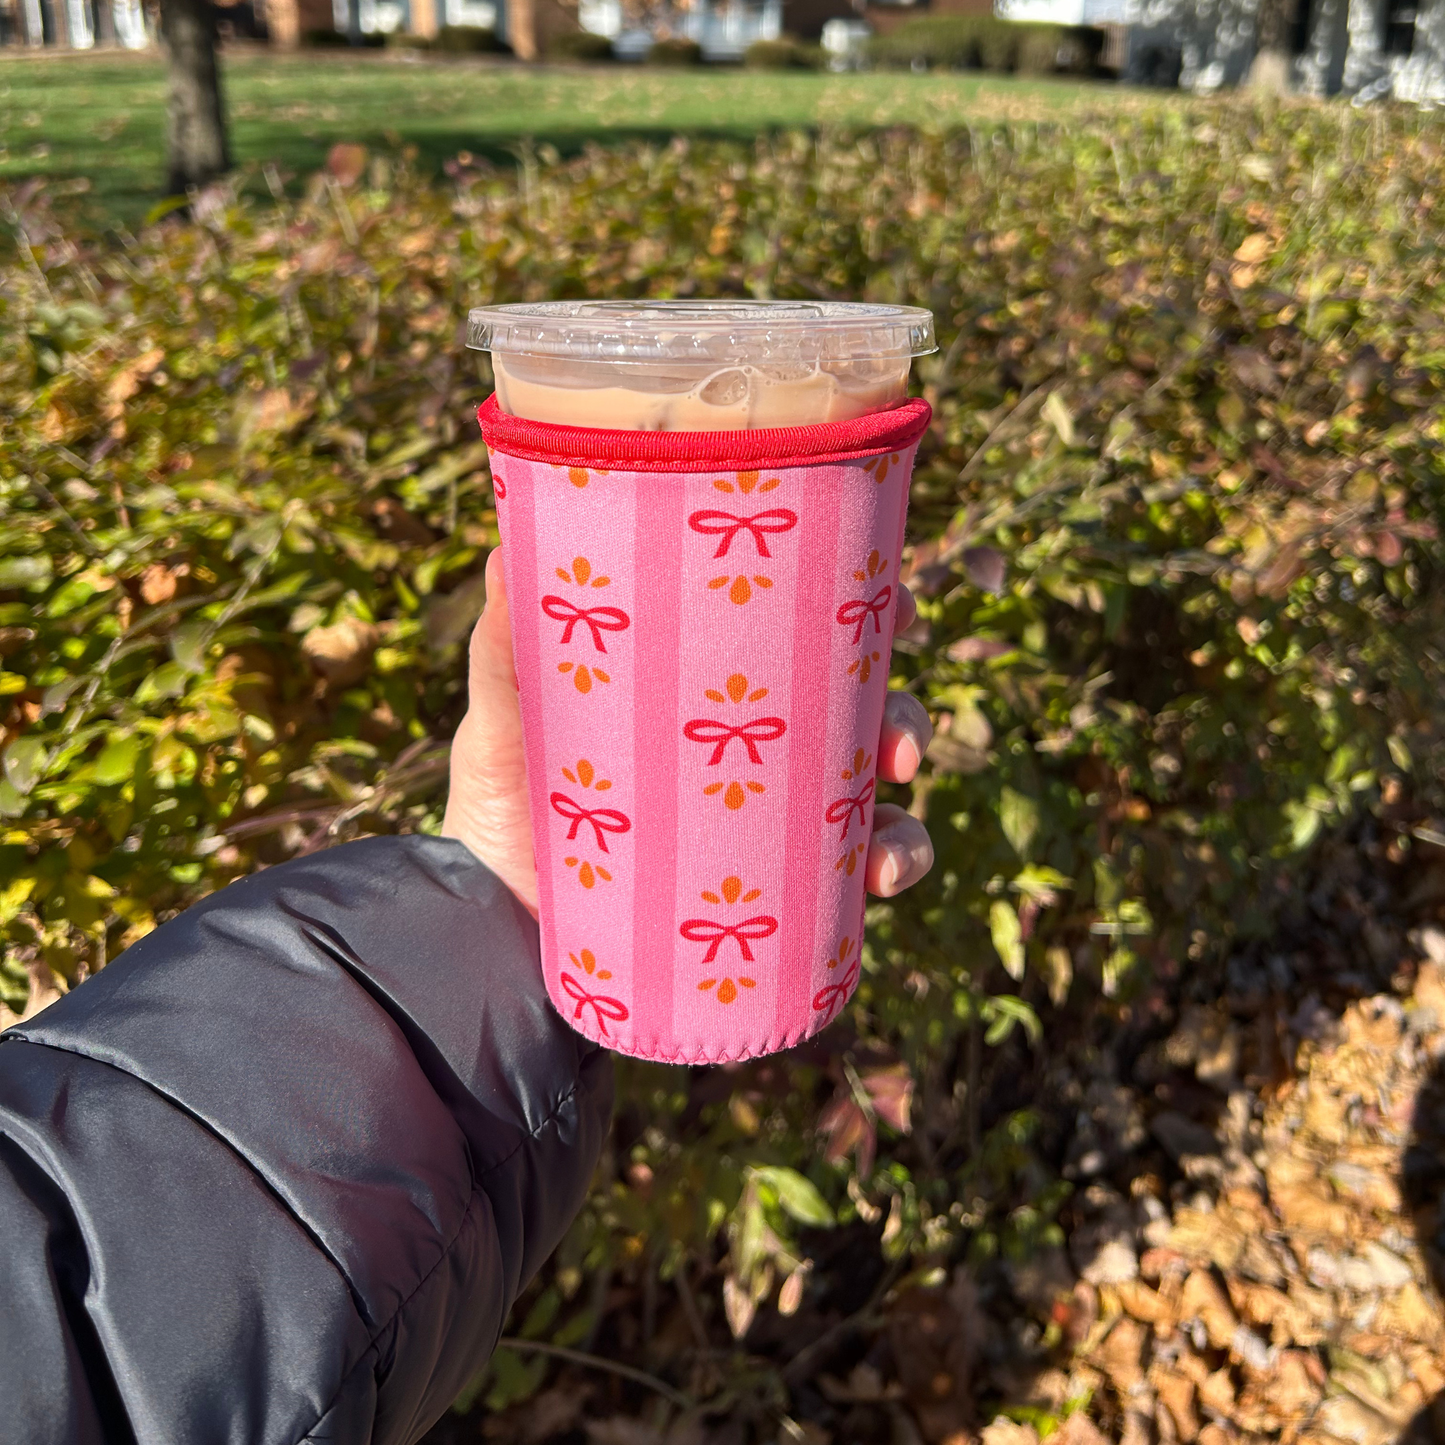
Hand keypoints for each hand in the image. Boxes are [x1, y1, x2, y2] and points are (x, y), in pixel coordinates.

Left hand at [443, 547, 934, 914]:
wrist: (495, 929)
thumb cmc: (500, 809)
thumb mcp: (500, 725)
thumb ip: (504, 652)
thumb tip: (499, 550)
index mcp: (704, 689)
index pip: (795, 632)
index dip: (859, 607)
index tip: (891, 600)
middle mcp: (750, 746)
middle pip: (855, 708)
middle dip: (897, 710)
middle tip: (894, 735)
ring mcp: (767, 817)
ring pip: (873, 790)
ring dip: (906, 796)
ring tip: (893, 807)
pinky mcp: (774, 888)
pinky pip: (859, 872)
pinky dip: (895, 863)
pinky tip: (884, 875)